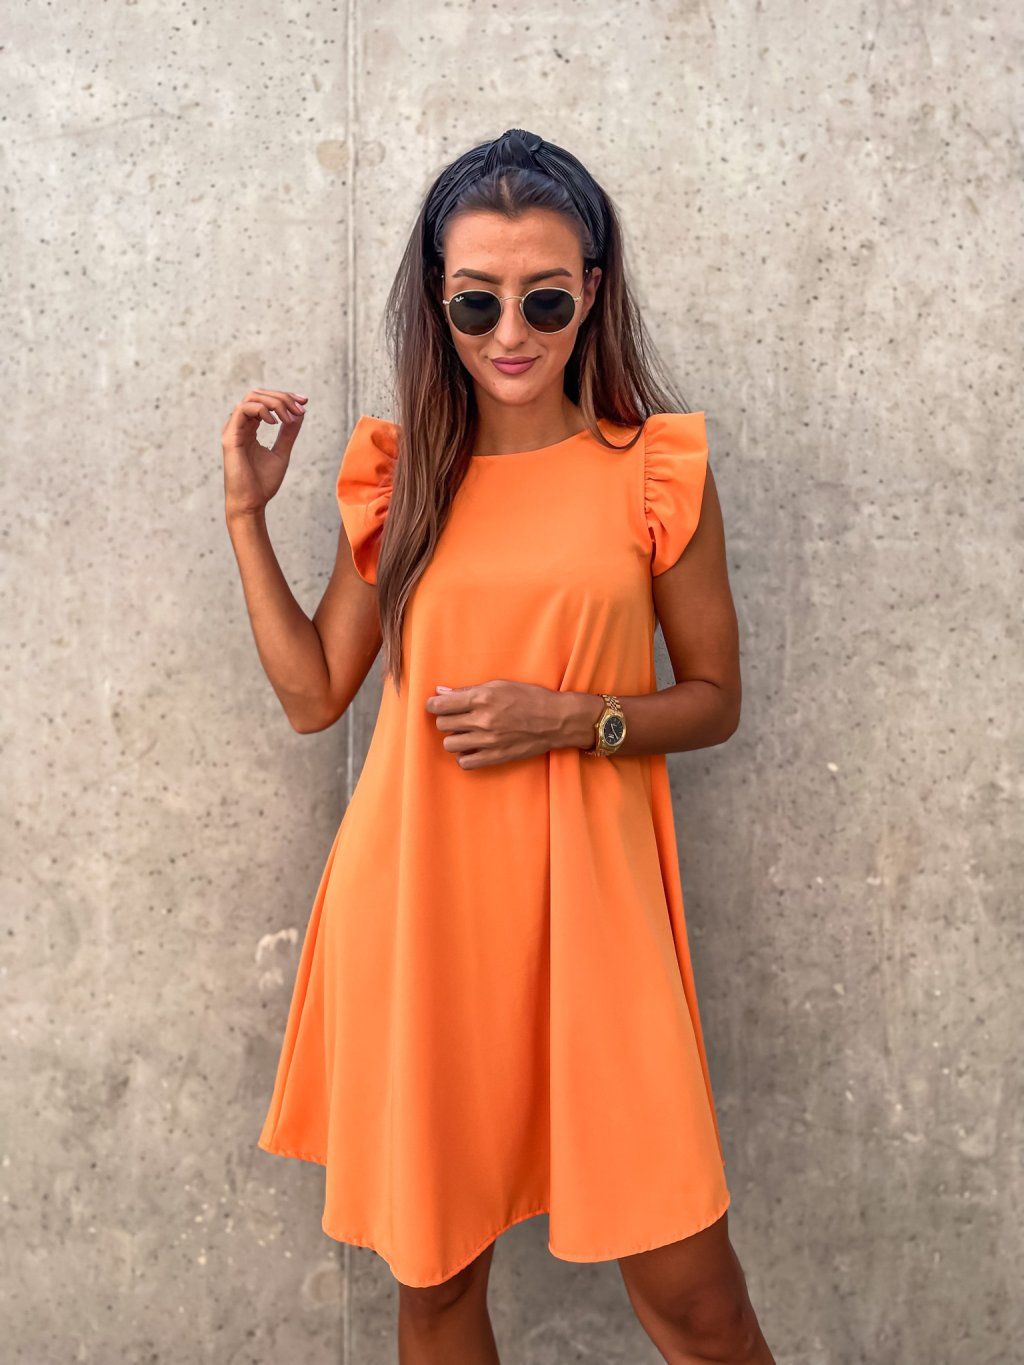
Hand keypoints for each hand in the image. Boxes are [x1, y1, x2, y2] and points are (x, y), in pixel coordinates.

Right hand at [221, 387, 308, 520]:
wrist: (251, 503)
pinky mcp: (230, 437)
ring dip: (275, 403)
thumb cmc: (263, 482)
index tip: (304, 402)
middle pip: (258, 394)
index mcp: (249, 428)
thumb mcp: (282, 452)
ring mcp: (233, 430)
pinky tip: (276, 423)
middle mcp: (239, 426)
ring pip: (251, 398)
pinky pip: (243, 410)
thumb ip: (289, 433)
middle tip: (301, 407)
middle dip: (282, 397)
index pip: (264, 401)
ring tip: (290, 417)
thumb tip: (300, 413)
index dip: (285, 397)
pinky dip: (262, 411)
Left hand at [425, 679, 597, 768]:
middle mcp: (483, 720)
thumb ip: (468, 690)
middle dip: (446, 719)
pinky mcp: (496, 757)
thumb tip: (441, 692)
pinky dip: (464, 755)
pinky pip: (465, 762)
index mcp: (483, 698)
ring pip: (449, 744)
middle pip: (443, 724)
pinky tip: (472, 747)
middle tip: (457, 717)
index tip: (435, 705)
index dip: (432, 705)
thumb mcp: (499, 685)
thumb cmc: (529, 697)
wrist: (556, 720)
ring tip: (465, 732)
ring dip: (454, 737)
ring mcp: (489, 741)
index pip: (440, 705)